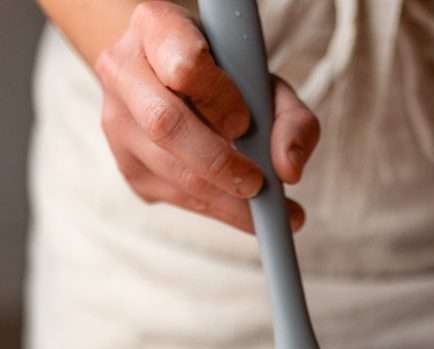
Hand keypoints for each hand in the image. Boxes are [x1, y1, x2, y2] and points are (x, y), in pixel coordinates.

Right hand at [95, 1, 318, 230]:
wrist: (166, 76)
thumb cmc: (220, 72)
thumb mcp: (261, 78)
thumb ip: (290, 117)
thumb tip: (288, 170)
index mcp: (156, 28)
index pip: (183, 65)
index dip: (219, 99)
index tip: (244, 123)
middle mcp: (124, 71)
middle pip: (166, 125)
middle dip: (219, 163)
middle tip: (258, 184)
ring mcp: (118, 123)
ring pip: (172, 172)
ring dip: (226, 199)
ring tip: (269, 210)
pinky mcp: (128, 166)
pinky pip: (176, 197)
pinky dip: (217, 209)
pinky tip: (242, 209)